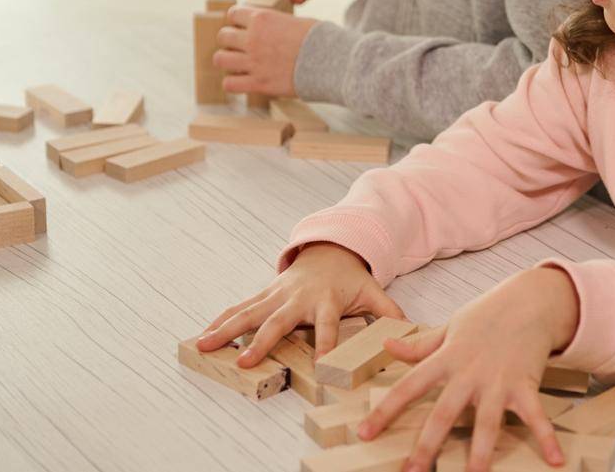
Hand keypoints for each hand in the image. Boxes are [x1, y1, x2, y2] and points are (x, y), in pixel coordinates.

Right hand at [196, 243, 404, 365]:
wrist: (330, 248)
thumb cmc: (351, 277)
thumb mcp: (373, 291)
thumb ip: (389, 312)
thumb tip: (412, 331)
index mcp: (327, 300)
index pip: (328, 326)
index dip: (326, 344)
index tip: (321, 366)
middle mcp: (299, 298)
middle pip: (279, 321)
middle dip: (262, 341)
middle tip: (245, 362)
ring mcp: (279, 294)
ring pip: (250, 312)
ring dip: (227, 329)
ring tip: (204, 345)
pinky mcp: (266, 293)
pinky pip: (240, 307)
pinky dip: (221, 320)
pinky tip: (202, 335)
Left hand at [215, 7, 316, 97]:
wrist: (331, 63)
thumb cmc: (320, 40)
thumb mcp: (296, 21)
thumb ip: (276, 23)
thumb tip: (271, 27)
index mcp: (262, 19)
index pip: (233, 14)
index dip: (237, 20)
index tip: (243, 26)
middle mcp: (253, 39)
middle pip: (223, 36)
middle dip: (230, 40)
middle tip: (240, 46)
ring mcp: (253, 62)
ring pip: (220, 59)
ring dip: (227, 60)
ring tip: (237, 64)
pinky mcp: (258, 83)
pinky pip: (229, 84)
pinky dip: (233, 83)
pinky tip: (242, 81)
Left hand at [358, 267, 579, 471]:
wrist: (530, 299)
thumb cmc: (488, 315)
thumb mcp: (450, 327)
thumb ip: (420, 345)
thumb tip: (387, 345)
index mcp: (446, 359)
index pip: (408, 387)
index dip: (385, 411)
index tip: (365, 433)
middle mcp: (469, 373)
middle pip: (443, 413)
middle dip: (427, 445)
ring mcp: (498, 381)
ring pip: (486, 422)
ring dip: (480, 453)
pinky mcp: (525, 385)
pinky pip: (536, 416)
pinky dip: (547, 438)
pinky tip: (556, 460)